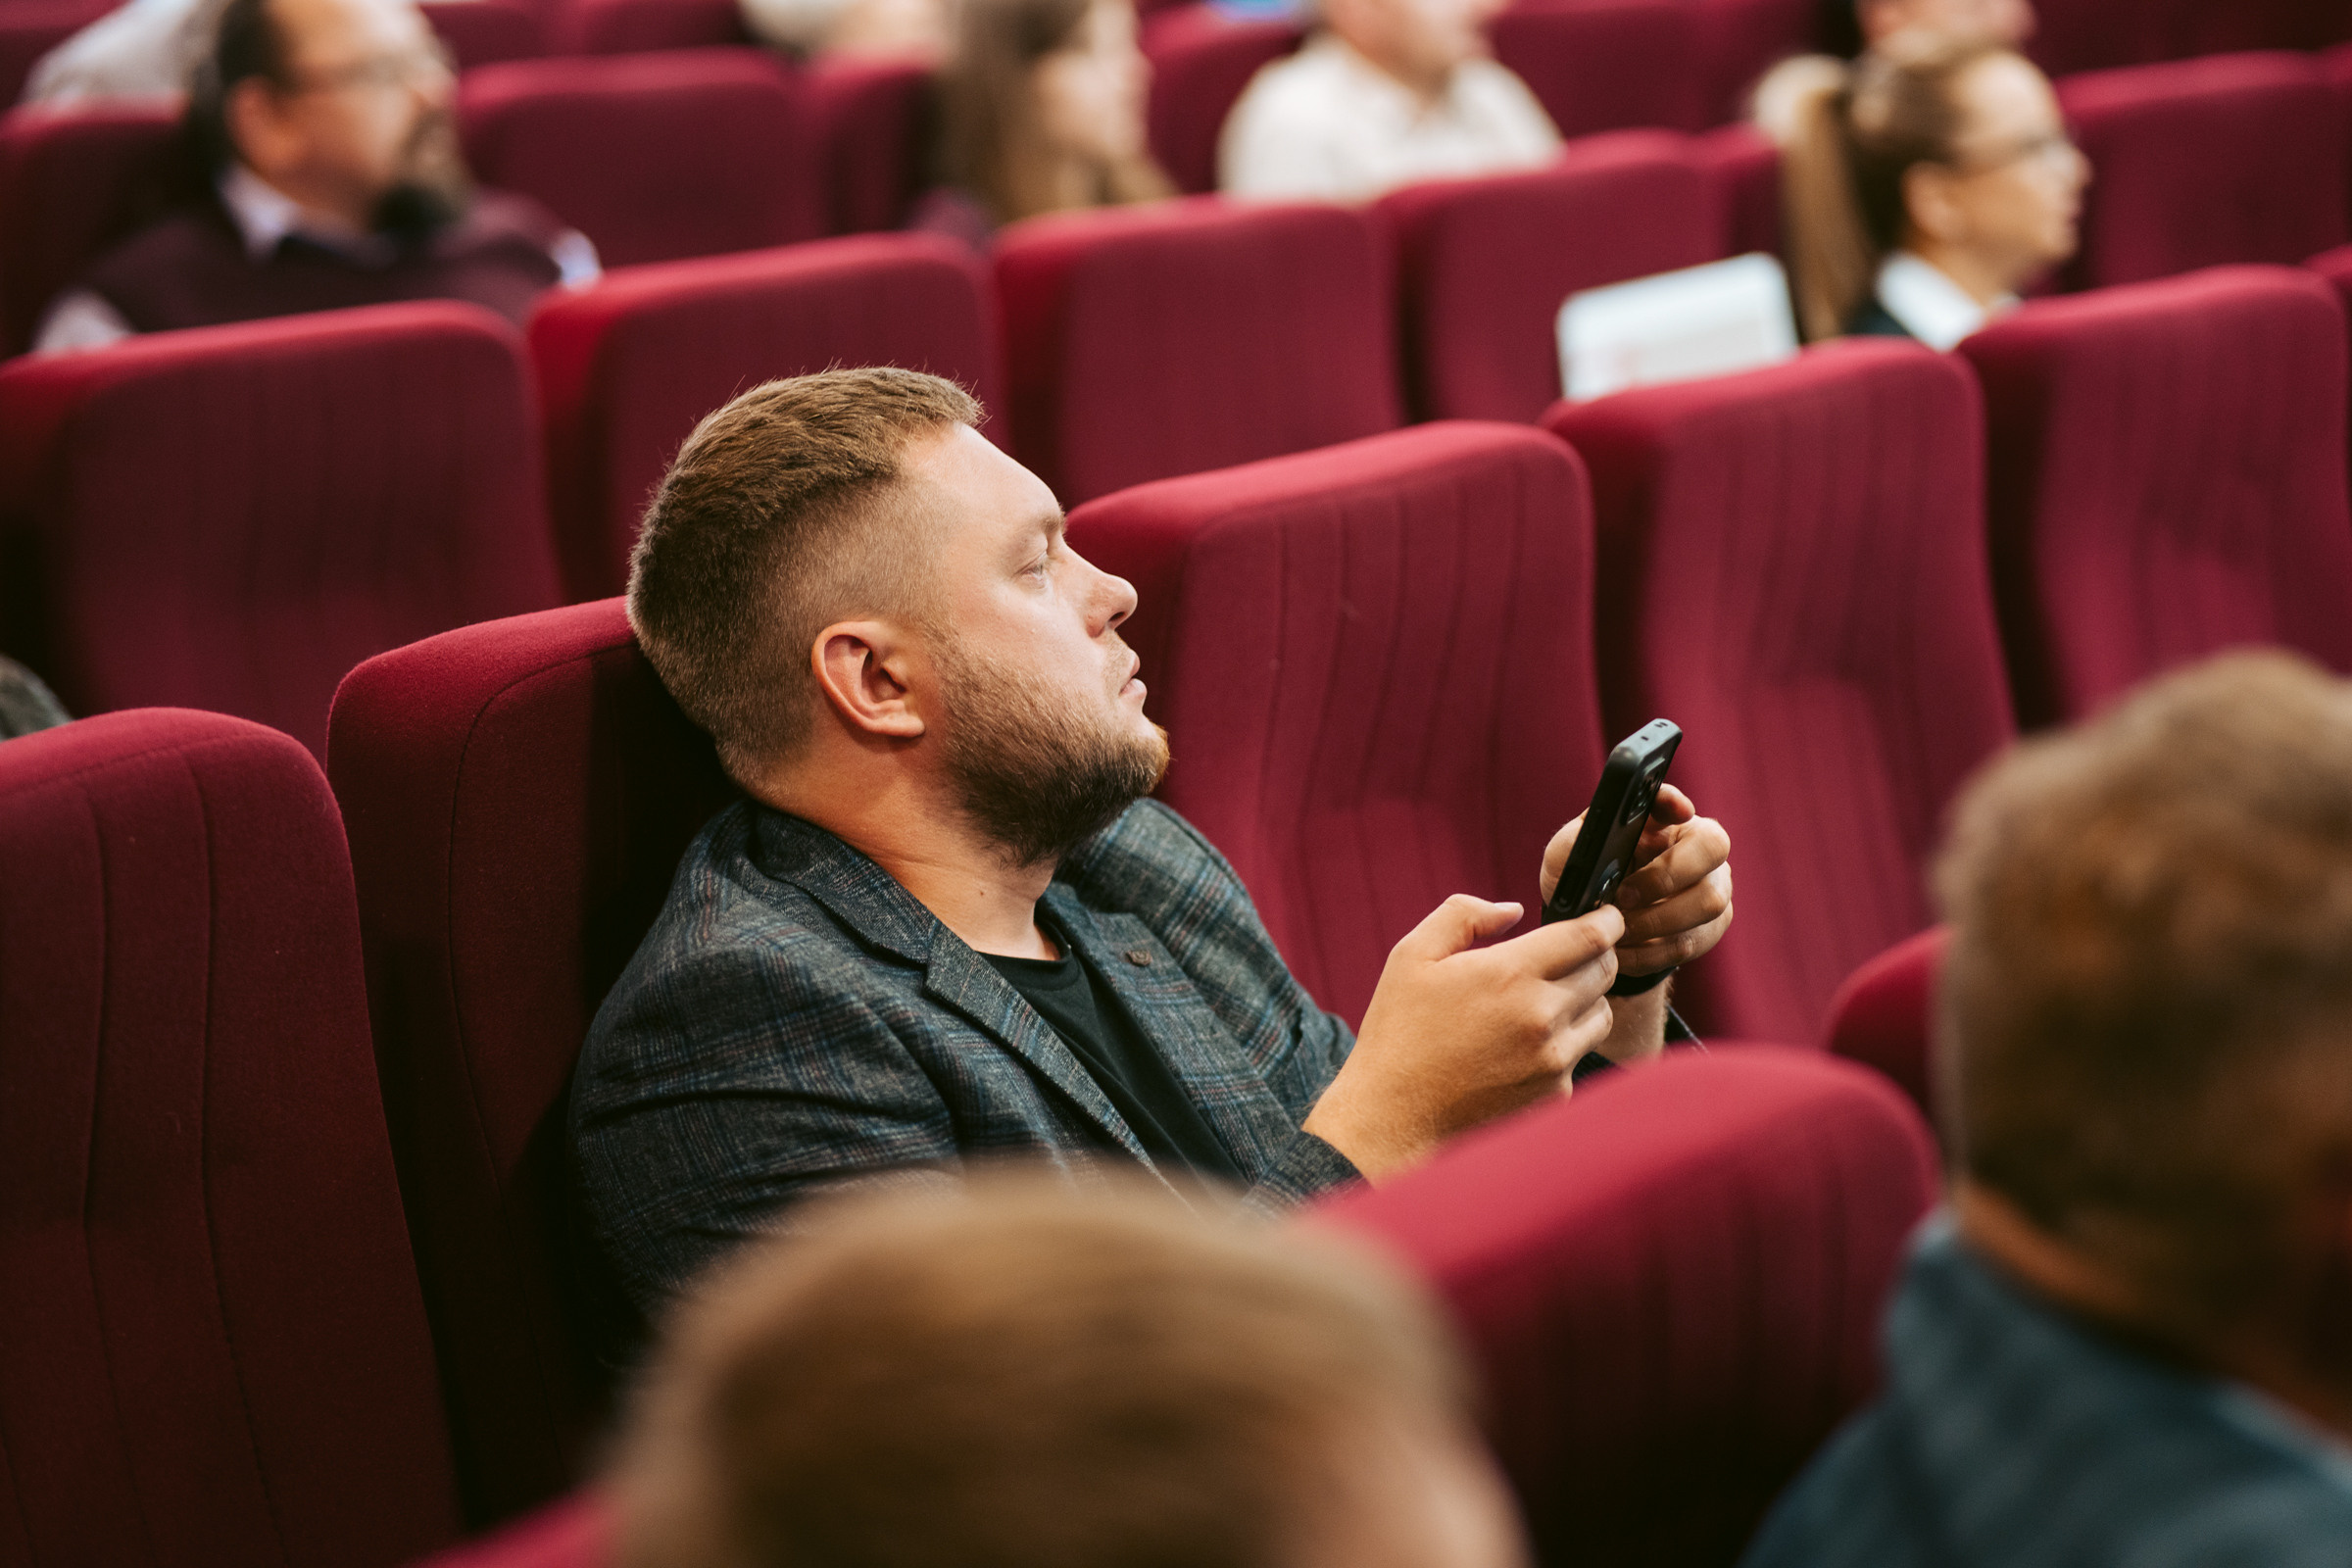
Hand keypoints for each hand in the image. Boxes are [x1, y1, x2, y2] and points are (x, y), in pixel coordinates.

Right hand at [1304, 894, 1623, 1181]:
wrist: (1394, 1116)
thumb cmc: (1400, 1032)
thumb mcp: (1413, 955)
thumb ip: (1464, 915)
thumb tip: (1514, 910)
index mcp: (1510, 974)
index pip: (1590, 937)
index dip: (1607, 920)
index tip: (1606, 916)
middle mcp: (1542, 1017)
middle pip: (1604, 971)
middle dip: (1594, 955)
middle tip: (1569, 955)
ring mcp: (1553, 1060)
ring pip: (1602, 1014)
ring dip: (1585, 1000)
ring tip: (1544, 1002)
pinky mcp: (1555, 1094)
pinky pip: (1580, 1055)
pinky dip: (1564, 1044)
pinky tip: (1524, 1046)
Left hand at [1539, 785, 1732, 1060]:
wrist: (1591, 932)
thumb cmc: (1582, 881)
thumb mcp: (1568, 854)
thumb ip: (1583, 832)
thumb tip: (1606, 818)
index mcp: (1662, 820)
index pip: (1679, 802)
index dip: (1676, 805)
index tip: (1673, 812)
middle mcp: (1698, 848)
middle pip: (1711, 850)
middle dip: (1663, 878)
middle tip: (1622, 898)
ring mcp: (1712, 887)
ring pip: (1708, 903)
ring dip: (1655, 922)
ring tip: (1618, 929)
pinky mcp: (1709, 929)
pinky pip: (1691, 942)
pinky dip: (1650, 951)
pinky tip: (1625, 950)